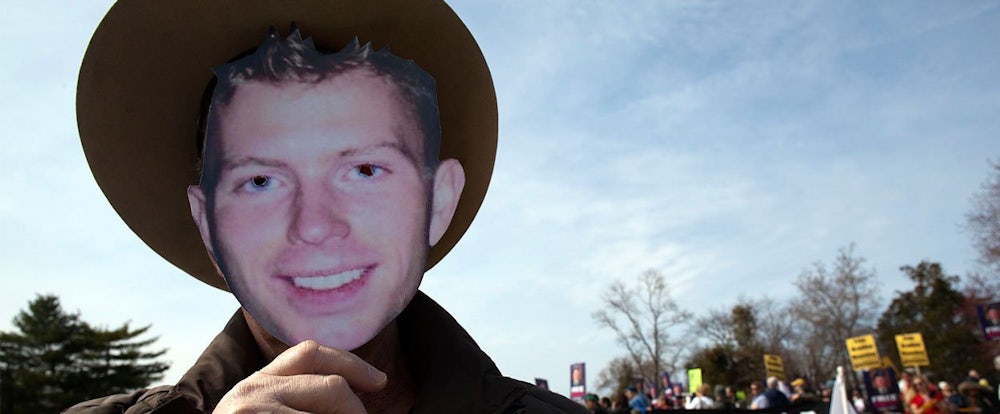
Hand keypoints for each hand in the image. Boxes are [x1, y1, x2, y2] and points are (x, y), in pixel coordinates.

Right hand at [214, 340, 387, 412]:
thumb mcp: (263, 411)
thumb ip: (295, 396)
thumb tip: (354, 397)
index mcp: (257, 382)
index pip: (310, 353)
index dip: (351, 364)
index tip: (379, 382)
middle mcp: (252, 391)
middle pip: (331, 386)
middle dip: (355, 410)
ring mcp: (253, 413)